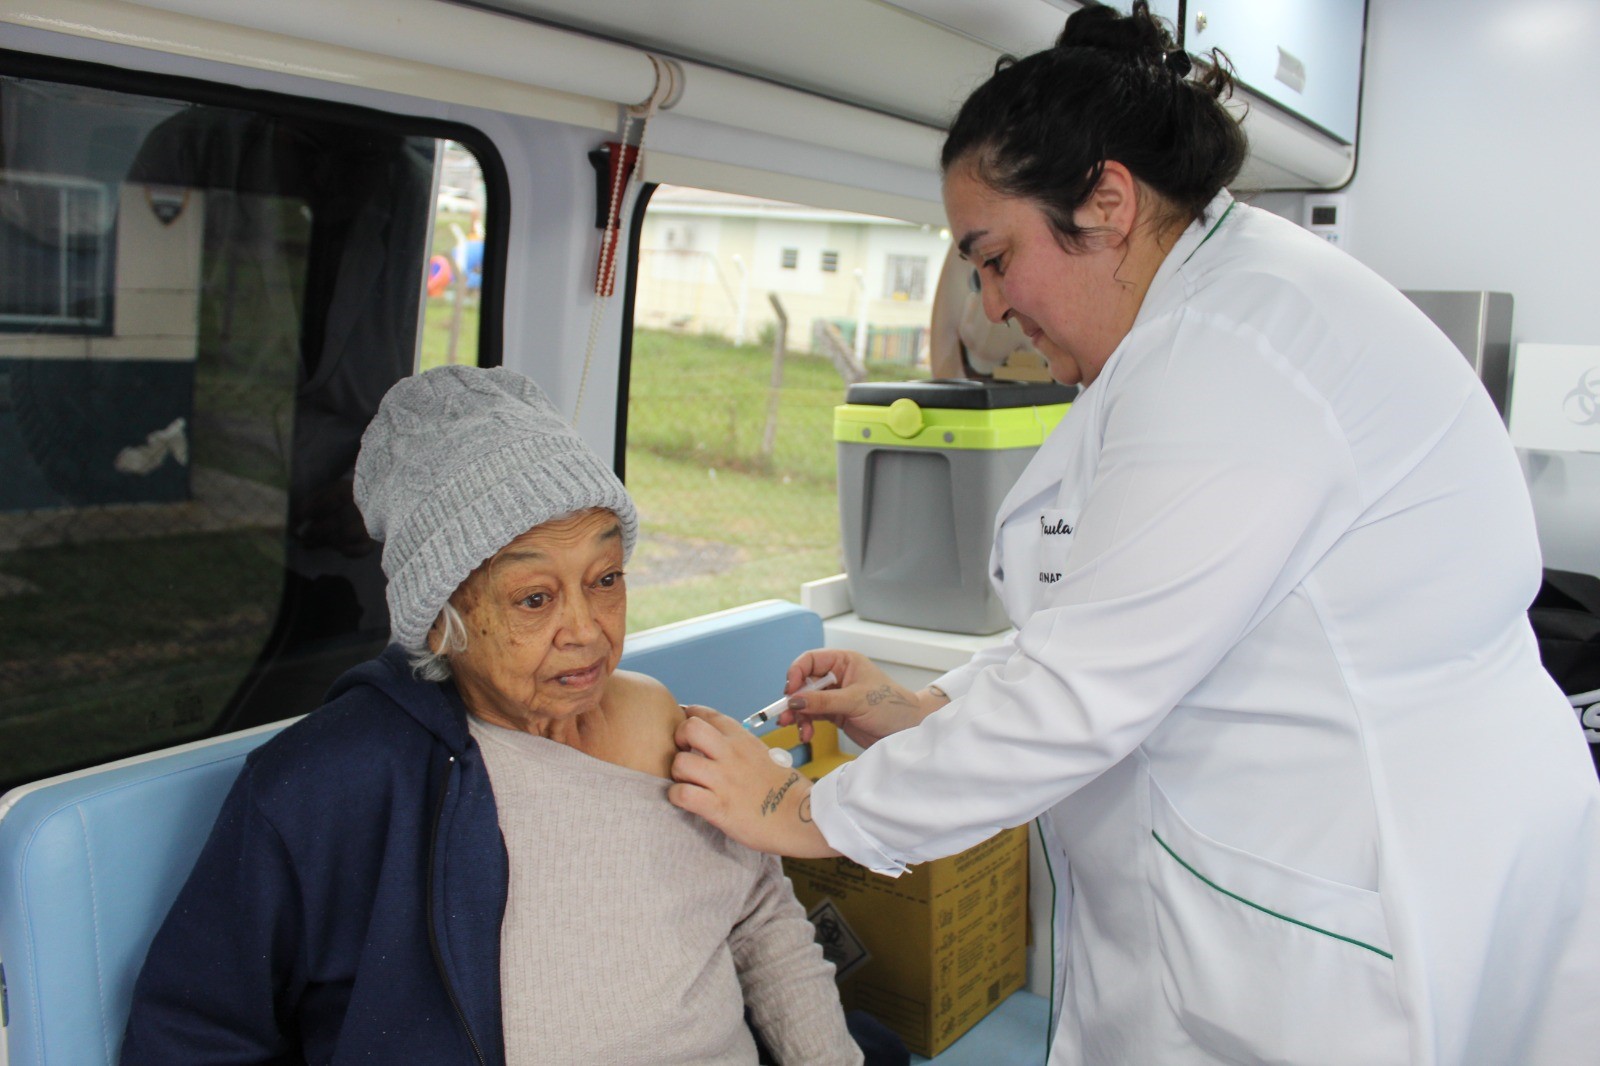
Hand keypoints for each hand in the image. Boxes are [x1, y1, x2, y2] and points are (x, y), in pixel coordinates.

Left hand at [669, 706, 837, 858]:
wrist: (806, 817)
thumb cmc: (787, 790)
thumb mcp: (764, 756)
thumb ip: (740, 749)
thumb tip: (720, 750)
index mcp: (742, 739)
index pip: (705, 713)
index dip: (688, 719)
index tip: (685, 733)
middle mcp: (730, 754)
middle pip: (688, 728)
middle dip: (678, 740)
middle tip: (683, 755)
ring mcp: (723, 780)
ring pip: (680, 763)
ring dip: (677, 774)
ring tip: (686, 782)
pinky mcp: (718, 807)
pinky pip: (682, 795)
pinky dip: (677, 798)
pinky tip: (686, 801)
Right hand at [780, 649, 938, 747]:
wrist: (908, 730)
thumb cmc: (892, 707)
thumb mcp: (856, 701)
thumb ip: (823, 701)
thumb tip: (795, 700)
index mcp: (844, 662)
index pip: (810, 661)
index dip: (796, 674)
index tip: (790, 692)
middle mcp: (838, 676)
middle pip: (804, 683)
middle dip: (794, 699)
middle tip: (785, 715)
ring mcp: (835, 695)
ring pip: (806, 701)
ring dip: (798, 715)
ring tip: (797, 728)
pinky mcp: (836, 713)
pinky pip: (813, 715)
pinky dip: (806, 724)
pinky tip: (806, 734)